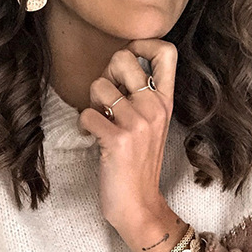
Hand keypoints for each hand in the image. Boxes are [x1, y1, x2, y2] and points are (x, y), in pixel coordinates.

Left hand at [77, 39, 177, 228]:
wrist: (139, 206)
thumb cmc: (138, 165)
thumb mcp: (151, 126)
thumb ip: (140, 95)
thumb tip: (116, 66)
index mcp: (165, 102)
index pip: (167, 51)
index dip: (141, 44)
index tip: (128, 62)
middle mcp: (155, 108)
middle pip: (123, 58)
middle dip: (105, 75)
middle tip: (107, 101)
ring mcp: (138, 124)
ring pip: (98, 85)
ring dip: (92, 104)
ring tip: (102, 124)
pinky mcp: (118, 140)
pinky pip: (86, 114)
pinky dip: (84, 127)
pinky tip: (95, 140)